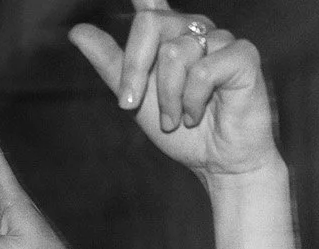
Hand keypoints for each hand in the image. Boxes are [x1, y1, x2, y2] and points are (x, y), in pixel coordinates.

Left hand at [69, 1, 278, 178]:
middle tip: (131, 105)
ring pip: (174, 53)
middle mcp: (195, 28)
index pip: (150, 0)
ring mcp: (221, 39)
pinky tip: (198, 115)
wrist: (217, 163)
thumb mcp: (136, 98)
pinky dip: (193, 102)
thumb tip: (76, 31)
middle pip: (149, 23)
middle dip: (134, 72)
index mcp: (170, 33)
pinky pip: (202, 71)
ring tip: (178, 119)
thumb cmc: (182, 130)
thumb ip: (111, 63)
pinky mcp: (243, 55)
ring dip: (168, 99)